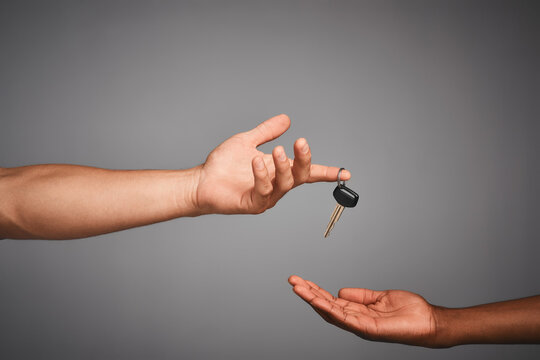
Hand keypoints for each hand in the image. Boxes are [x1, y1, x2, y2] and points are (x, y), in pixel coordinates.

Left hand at [194, 114, 350, 213]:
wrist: (202, 180)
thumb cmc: (224, 165)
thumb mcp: (248, 141)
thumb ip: (267, 131)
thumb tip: (286, 119)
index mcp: (279, 171)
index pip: (308, 172)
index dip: (327, 172)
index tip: (346, 173)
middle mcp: (277, 185)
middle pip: (301, 175)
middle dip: (304, 159)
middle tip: (300, 142)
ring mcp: (266, 196)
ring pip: (285, 184)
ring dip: (284, 166)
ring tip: (278, 150)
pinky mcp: (253, 204)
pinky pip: (263, 192)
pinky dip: (262, 176)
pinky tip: (256, 163)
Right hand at [288, 275, 437, 346]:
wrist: (429, 322)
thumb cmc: (409, 311)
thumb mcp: (380, 297)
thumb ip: (360, 295)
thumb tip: (340, 291)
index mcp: (358, 312)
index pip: (331, 301)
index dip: (315, 291)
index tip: (302, 281)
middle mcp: (356, 320)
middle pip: (326, 307)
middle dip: (308, 294)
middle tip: (293, 281)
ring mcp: (361, 326)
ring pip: (331, 313)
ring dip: (313, 300)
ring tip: (299, 289)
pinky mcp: (368, 329)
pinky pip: (345, 319)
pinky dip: (330, 310)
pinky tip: (318, 301)